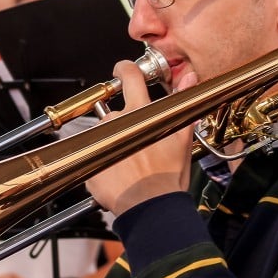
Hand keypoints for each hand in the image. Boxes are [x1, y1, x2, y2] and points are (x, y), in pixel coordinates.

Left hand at [86, 60, 198, 215]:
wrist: (151, 209)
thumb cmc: (167, 178)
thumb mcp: (181, 138)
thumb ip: (183, 103)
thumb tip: (190, 77)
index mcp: (140, 113)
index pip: (130, 76)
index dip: (125, 68)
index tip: (123, 70)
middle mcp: (117, 122)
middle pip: (117, 112)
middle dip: (126, 125)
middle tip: (139, 145)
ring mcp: (100, 140)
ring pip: (106, 134)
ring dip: (114, 143)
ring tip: (129, 164)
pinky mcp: (88, 159)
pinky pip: (95, 153)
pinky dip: (104, 160)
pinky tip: (118, 172)